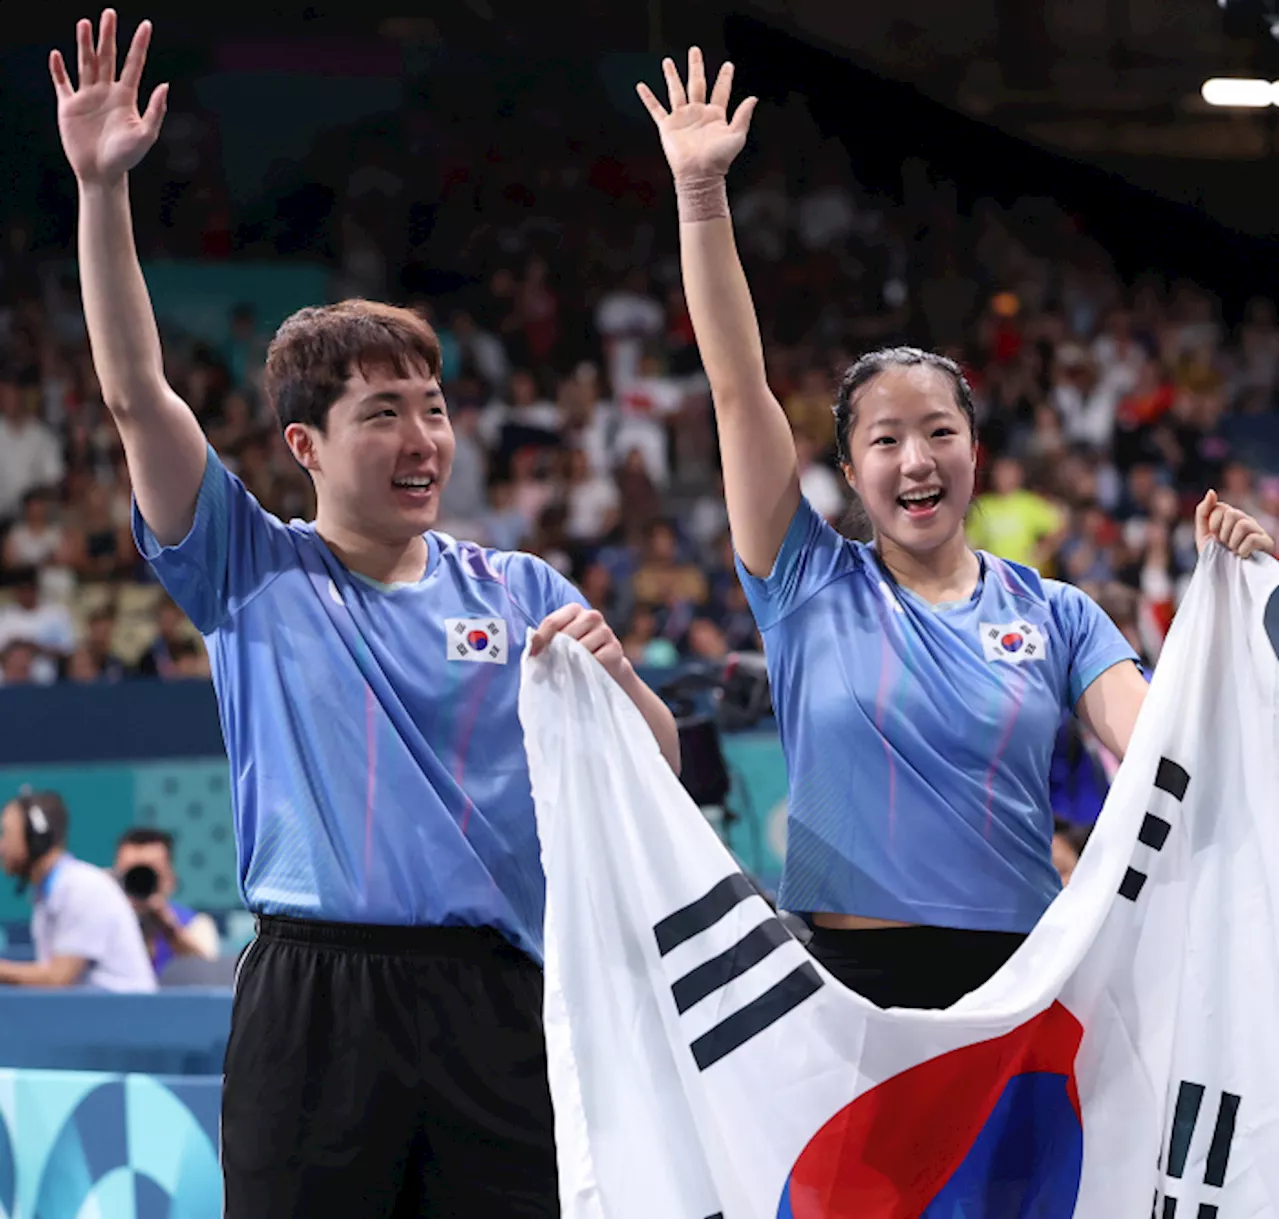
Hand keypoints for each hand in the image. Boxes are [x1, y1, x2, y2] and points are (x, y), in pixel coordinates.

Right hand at [50, 10, 167, 186]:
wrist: (103, 173)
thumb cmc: (126, 157)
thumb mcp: (146, 134)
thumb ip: (155, 110)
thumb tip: (165, 85)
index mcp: (126, 97)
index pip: (133, 64)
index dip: (140, 45)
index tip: (147, 25)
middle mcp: (106, 92)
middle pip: (107, 57)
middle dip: (108, 35)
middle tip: (109, 13)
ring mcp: (87, 97)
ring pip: (85, 63)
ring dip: (84, 44)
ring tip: (85, 24)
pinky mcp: (69, 106)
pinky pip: (62, 83)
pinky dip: (58, 70)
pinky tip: (57, 55)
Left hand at [528, 604, 631, 684]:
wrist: (608, 666)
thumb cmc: (577, 652)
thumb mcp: (562, 641)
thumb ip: (548, 640)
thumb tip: (533, 649)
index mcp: (574, 610)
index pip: (552, 622)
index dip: (540, 639)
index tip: (533, 654)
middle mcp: (592, 616)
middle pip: (566, 635)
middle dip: (555, 652)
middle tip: (547, 667)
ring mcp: (605, 631)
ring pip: (580, 648)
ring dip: (570, 661)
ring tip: (565, 670)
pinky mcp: (615, 648)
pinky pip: (595, 659)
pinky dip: (586, 668)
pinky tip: (583, 672)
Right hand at [636, 47, 756, 182]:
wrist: (699, 175)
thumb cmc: (719, 159)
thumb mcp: (737, 136)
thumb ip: (743, 116)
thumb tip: (753, 98)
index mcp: (715, 115)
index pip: (721, 91)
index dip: (725, 78)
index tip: (728, 65)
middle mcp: (698, 113)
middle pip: (697, 84)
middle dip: (695, 67)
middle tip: (694, 50)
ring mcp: (682, 119)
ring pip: (676, 91)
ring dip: (672, 76)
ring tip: (667, 62)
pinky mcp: (668, 126)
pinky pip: (656, 109)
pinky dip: (648, 98)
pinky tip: (641, 87)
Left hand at [1195, 489, 1275, 558]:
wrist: (1224, 576)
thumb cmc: (1214, 554)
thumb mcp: (1203, 532)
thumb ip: (1203, 511)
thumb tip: (1212, 491)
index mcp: (1230, 515)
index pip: (1221, 507)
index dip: (1213, 524)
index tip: (1215, 536)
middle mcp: (1245, 519)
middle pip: (1232, 514)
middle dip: (1222, 534)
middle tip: (1225, 545)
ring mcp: (1257, 530)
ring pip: (1242, 525)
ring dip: (1232, 542)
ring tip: (1233, 550)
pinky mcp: (1266, 542)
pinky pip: (1253, 539)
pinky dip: (1242, 550)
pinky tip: (1242, 555)